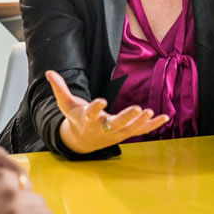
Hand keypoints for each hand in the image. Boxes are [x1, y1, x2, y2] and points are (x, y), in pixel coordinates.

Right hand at [48, 70, 168, 153]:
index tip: (100, 101)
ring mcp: (116, 133)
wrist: (83, 142)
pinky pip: (141, 130)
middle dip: (127, 117)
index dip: (95, 107)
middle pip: (116, 124)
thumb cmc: (76, 119)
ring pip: (131, 128)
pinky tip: (164, 118)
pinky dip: (153, 125)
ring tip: (150, 112)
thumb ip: (59, 88)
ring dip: (142, 122)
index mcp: (88, 120)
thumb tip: (49, 71)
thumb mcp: (66, 105)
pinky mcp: (126, 133)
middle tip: (137, 109)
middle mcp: (103, 128)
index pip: (91, 113)